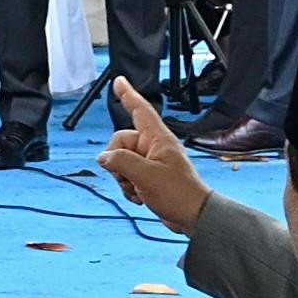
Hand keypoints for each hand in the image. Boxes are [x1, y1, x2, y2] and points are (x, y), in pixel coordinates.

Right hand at [97, 75, 212, 235]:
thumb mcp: (145, 175)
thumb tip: (103, 157)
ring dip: (123, 179)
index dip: (128, 95)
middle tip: (130, 178)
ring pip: (121, 161)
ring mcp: (151, 162)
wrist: (193, 216)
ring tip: (139, 190)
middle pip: (120, 143)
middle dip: (118, 162)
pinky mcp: (149, 176)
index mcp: (158, 139)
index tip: (119, 82)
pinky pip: (127, 175)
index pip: (140, 110)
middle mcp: (153, 147)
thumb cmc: (180, 194)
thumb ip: (121, 161)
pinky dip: (128, 187)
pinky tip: (140, 197)